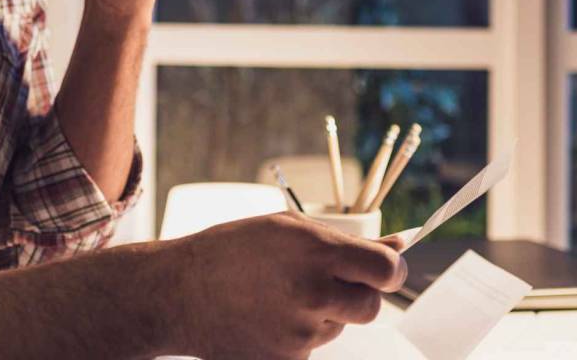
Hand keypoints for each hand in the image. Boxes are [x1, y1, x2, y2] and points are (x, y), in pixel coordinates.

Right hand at [157, 213, 407, 359]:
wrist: (177, 293)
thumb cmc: (232, 251)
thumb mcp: (287, 229)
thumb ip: (346, 241)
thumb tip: (399, 247)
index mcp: (317, 251)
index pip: (386, 271)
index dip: (390, 273)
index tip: (383, 273)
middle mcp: (313, 292)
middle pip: (371, 307)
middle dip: (358, 297)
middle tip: (327, 286)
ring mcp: (299, 332)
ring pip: (337, 327)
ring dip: (321, 315)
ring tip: (278, 298)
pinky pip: (311, 349)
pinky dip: (296, 337)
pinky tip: (266, 320)